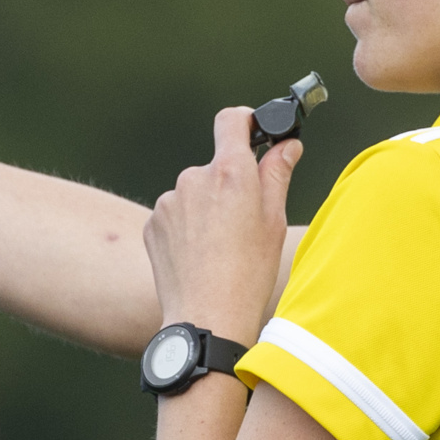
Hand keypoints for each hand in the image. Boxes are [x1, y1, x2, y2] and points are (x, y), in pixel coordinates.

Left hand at [144, 107, 298, 337]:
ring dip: (205, 208)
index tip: (253, 133)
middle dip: (228, 184)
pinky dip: (185, 228)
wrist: (206, 319)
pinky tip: (198, 256)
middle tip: (243, 222)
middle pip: (214, 165)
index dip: (245, 122)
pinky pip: (174, 214)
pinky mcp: (152, 223)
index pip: (232, 120)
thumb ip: (277, 175)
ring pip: (193, 192)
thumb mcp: (273, 222)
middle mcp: (195, 178)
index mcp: (231, 173)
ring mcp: (169, 200)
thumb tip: (287, 146)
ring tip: (218, 248)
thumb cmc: (248, 276)